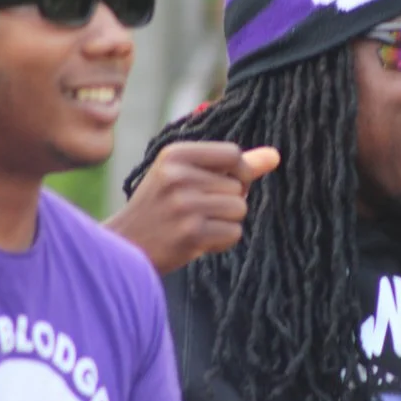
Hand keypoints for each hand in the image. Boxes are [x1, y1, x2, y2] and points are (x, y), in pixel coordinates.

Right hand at [107, 142, 279, 274]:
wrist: (125, 246)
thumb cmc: (160, 207)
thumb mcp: (185, 175)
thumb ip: (230, 165)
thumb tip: (275, 156)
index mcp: (175, 154)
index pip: (233, 154)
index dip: (238, 171)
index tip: (222, 184)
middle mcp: (179, 176)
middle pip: (239, 186)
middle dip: (227, 201)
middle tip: (196, 210)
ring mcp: (185, 205)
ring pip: (239, 209)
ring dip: (225, 222)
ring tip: (196, 225)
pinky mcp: (191, 234)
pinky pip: (234, 233)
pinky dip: (222, 241)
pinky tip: (198, 241)